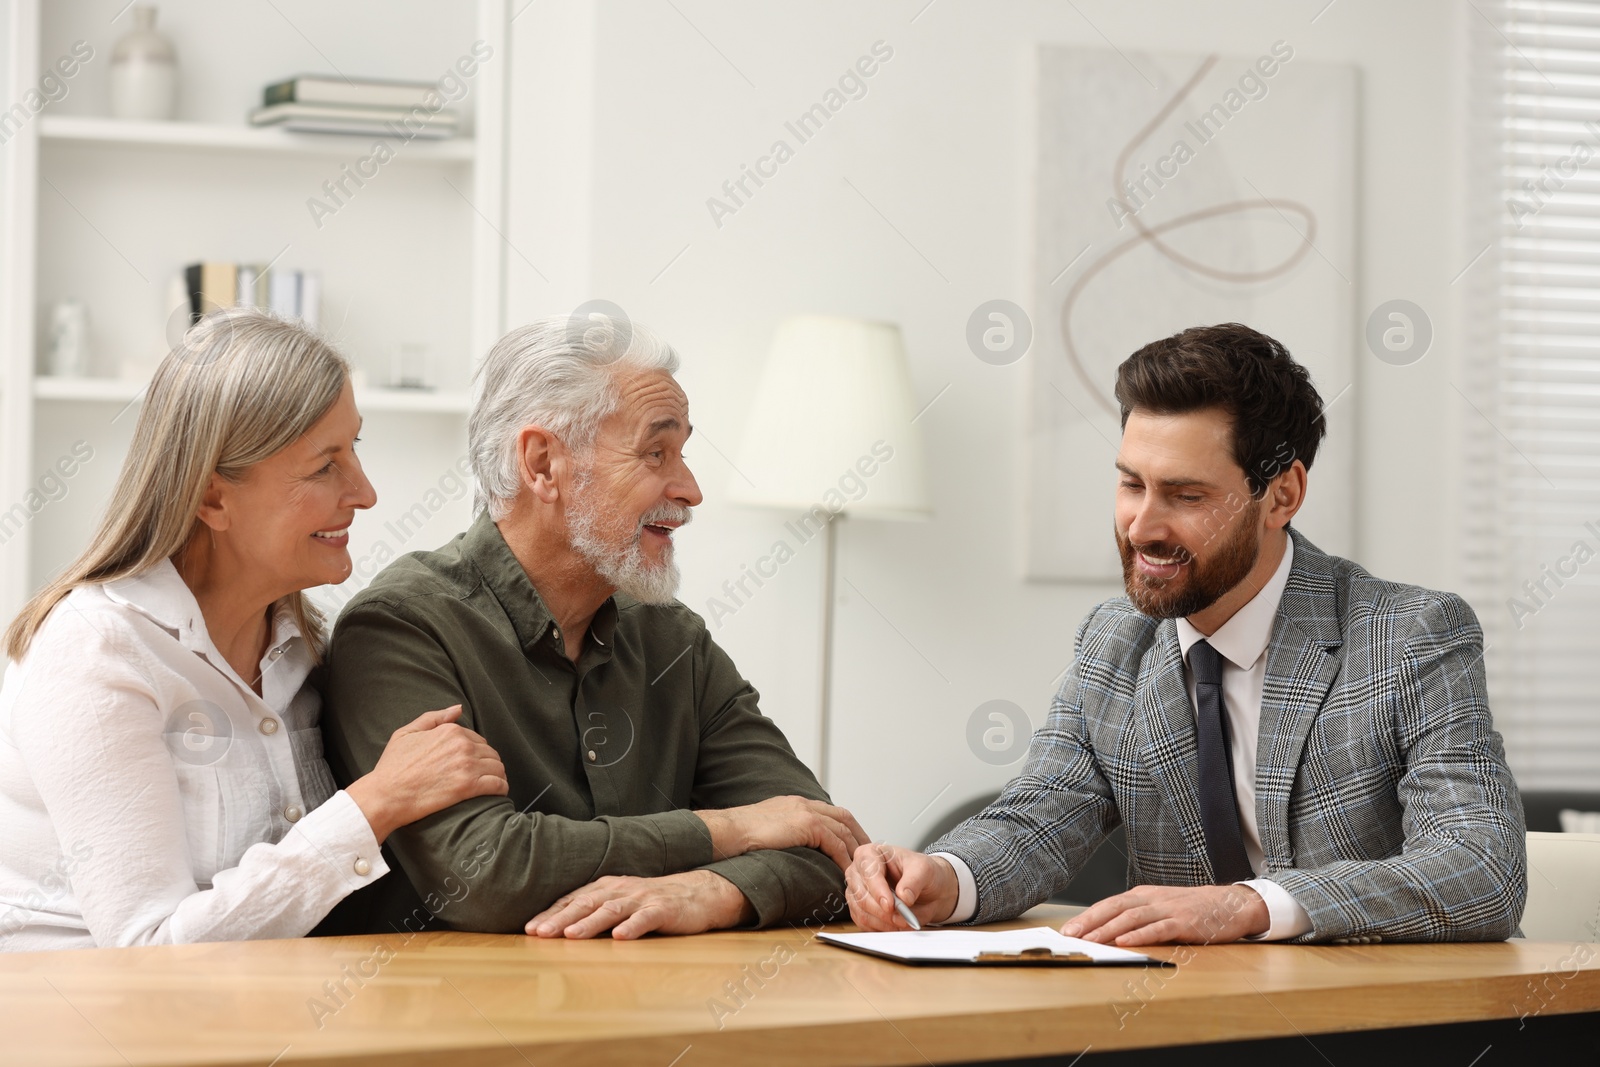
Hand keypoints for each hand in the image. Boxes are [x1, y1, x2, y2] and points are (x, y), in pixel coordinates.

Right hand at [346, 705, 507, 842]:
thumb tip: (458, 708)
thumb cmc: (392, 767)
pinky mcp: (469, 787)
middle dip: (489, 764)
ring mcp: (467, 766)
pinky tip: (497, 793)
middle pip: (491, 753)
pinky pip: (498, 785)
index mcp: (450, 731)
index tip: (474, 763)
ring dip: (498, 775)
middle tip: (484, 776)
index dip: (478, 752)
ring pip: (498, 768)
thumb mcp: (407, 733)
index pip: (478, 739)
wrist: (385, 795)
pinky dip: (501, 788)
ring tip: (492, 784)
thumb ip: (435, 718)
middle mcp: (462, 745)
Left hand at [525, 871, 753, 939]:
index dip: (551, 913)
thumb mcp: (621, 902)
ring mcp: (642, 899)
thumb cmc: (653, 902)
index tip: (529, 929)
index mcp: (607, 887)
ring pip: (612, 910)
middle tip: (539, 934)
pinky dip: (632, 927)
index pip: (573, 900)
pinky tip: (620, 938)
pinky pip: (646, 919)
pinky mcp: (664, 910)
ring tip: (571, 936)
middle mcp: (621, 889)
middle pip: (586, 904)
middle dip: (561, 919)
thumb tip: (559, 928)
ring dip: (590, 923)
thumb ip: (595, 910)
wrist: (698, 893)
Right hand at [694, 795, 869, 873]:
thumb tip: (787, 845)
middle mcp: (804, 804)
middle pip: (844, 817)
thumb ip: (782, 830)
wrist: (729, 830)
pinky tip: (847, 871)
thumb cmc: (739, 834)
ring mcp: (806, 812)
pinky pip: (835, 842)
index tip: (854, 842)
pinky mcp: (807, 825)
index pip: (830, 812)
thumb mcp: (766, 827)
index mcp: (796, 803)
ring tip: (863, 867)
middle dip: (859, 835)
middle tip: (869, 854)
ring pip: (843, 830)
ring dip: (855, 849)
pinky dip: (844, 857)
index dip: (846, 827)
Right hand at [844, 843, 958, 929]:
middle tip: (902, 918)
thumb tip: (903, 896)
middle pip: (861, 894)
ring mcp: (856, 891)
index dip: (878, 890)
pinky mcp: (858, 909)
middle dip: (882, 911)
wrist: (928, 889)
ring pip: (861, 911)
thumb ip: (914, 880)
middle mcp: (858, 871)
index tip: (890, 905)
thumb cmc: (922, 873)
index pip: (868, 871)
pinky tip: (894, 925)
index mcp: (871, 853)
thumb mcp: (924, 869)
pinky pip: (863, 923)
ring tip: (902, 922)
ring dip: (883, 921)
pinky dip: (880, 927)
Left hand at [1061, 884, 1268, 945]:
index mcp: (1143, 894)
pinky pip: (1158, 928)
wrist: (1229, 904)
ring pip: (1133, 917)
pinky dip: (1140, 935)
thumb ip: (1137, 916)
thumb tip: (1107, 933)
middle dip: (1090, 921)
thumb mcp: (1160, 907)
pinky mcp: (1184, 922)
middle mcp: (1152, 898)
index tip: (1068, 929)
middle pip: (1115, 907)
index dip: (1087, 916)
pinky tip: (1125, 942)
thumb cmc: (1191, 909)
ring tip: (1091, 940)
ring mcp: (1168, 909)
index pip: (1109, 904)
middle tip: (1071, 935)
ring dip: (1109, 929)